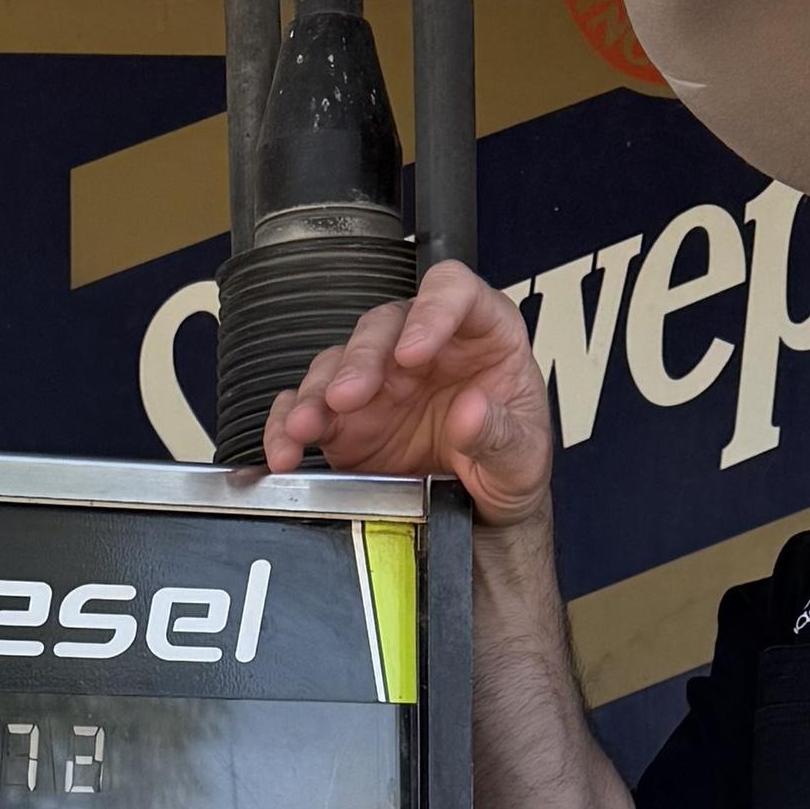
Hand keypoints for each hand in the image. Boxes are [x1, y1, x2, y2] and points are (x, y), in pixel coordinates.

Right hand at [261, 261, 552, 528]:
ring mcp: (380, 383)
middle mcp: (423, 349)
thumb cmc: (507, 467)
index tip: (415, 352)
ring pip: (337, 362)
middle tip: (350, 397)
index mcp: (480, 337)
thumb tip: (471, 412)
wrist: (481, 518)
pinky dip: (288, 426)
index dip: (432, 311)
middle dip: (361, 359)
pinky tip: (286, 449)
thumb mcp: (523, 460)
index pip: (453, 291)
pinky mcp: (345, 421)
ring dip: (316, 393)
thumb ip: (502, 436)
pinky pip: (306, 408)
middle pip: (383, 325)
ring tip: (307, 427)